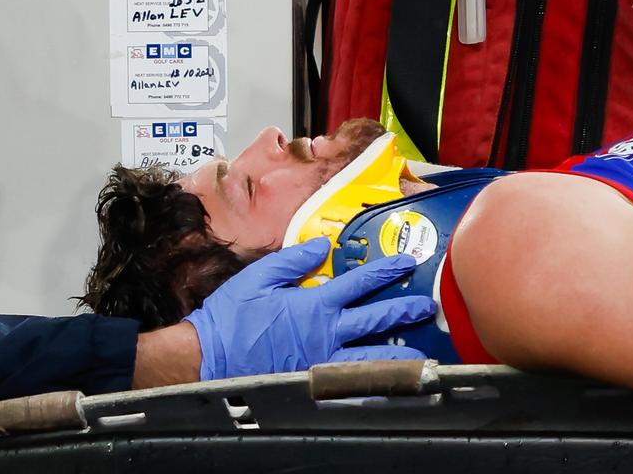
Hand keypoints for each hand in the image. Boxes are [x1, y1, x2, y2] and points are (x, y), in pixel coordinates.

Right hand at [183, 237, 434, 379]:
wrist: (209, 359)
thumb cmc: (230, 318)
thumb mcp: (258, 278)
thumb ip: (293, 261)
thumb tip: (322, 246)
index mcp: (314, 304)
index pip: (359, 283)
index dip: (385, 271)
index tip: (405, 264)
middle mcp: (325, 333)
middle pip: (375, 320)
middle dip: (403, 310)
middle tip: (424, 306)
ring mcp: (323, 362)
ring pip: (371, 357)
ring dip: (398, 352)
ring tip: (420, 351)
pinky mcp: (315, 384)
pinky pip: (352, 386)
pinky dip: (374, 386)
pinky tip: (389, 386)